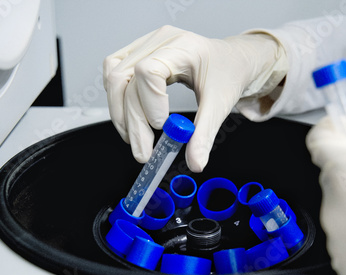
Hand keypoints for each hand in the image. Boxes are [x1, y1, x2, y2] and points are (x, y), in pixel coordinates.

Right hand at [103, 25, 286, 171]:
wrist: (231, 60)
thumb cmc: (227, 73)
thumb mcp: (220, 105)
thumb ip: (204, 134)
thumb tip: (195, 162)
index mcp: (184, 47)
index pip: (148, 70)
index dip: (149, 102)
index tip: (162, 127)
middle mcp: (160, 41)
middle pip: (125, 78)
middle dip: (132, 121)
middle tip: (143, 151)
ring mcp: (147, 45)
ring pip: (114, 77)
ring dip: (119, 112)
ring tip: (134, 138)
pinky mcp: (139, 54)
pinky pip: (114, 72)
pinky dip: (117, 99)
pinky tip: (129, 116)